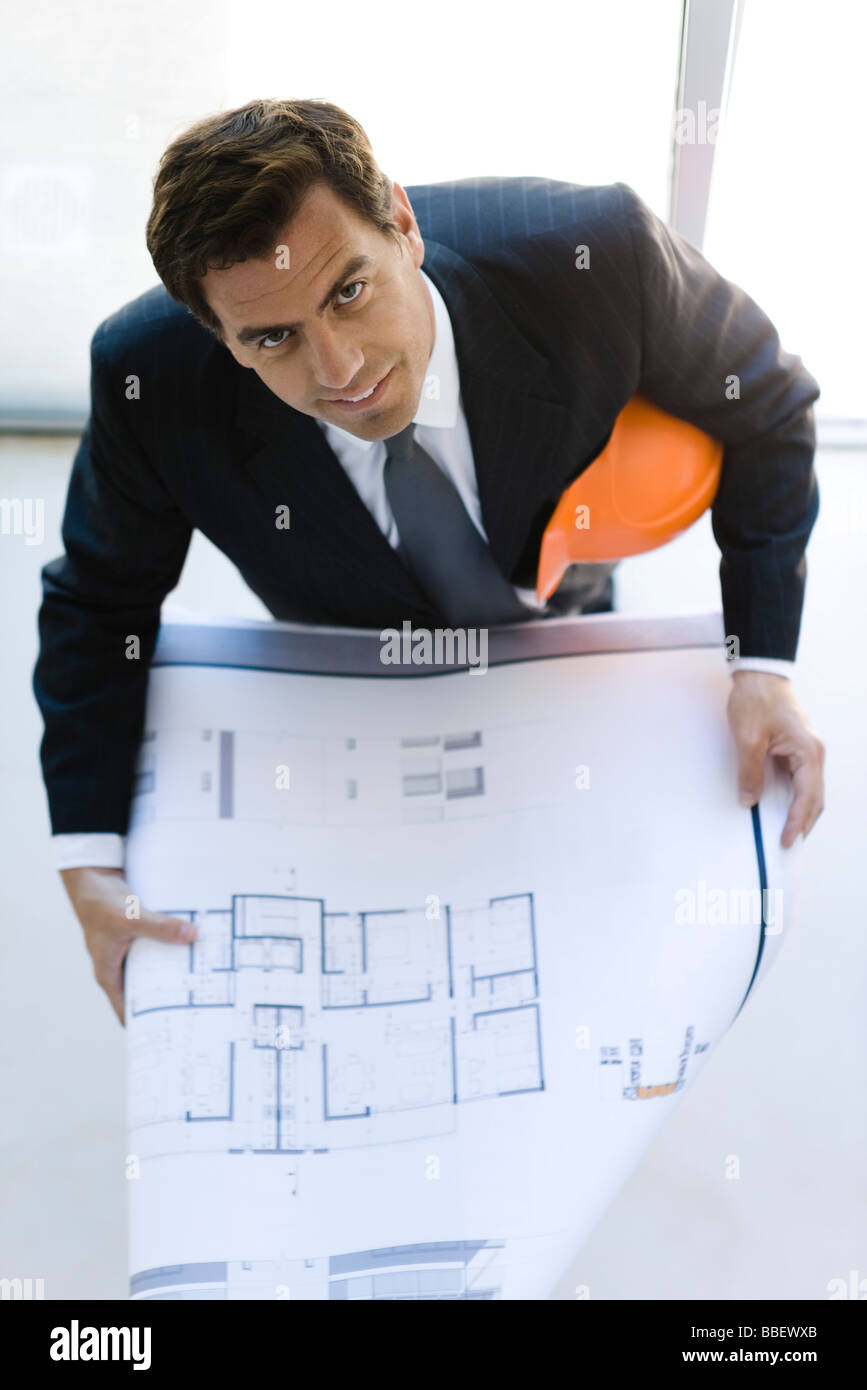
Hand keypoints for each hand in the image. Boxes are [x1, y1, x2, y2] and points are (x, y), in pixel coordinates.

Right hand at [59, 866, 196, 1024]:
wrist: (93, 877)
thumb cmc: (100, 903)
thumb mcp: (130, 918)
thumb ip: (160, 927)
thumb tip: (191, 936)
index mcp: (110, 975)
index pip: (129, 1012)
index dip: (148, 1026)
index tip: (173, 1033)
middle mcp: (120, 968)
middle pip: (147, 992)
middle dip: (170, 999)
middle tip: (201, 1007)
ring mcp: (129, 953)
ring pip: (156, 969)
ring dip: (176, 971)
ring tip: (205, 981)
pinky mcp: (139, 937)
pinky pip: (160, 948)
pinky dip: (174, 949)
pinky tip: (196, 949)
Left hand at [727, 670, 824, 848]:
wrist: (760, 674)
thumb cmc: (757, 700)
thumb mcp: (748, 739)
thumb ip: (750, 772)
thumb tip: (749, 801)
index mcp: (808, 752)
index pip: (806, 797)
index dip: (796, 822)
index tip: (785, 842)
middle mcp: (814, 754)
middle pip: (815, 799)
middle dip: (803, 823)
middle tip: (787, 846)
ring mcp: (808, 752)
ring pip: (809, 791)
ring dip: (800, 812)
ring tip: (787, 833)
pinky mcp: (798, 749)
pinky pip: (800, 781)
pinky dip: (794, 798)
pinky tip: (782, 809)